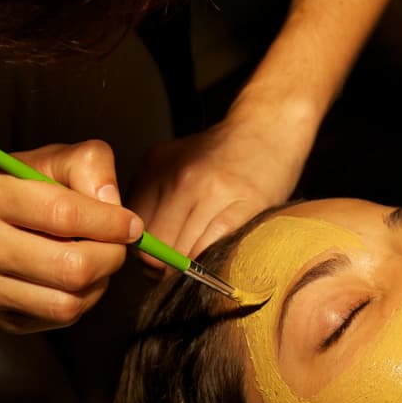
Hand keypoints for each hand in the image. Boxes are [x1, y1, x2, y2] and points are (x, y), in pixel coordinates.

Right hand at [0, 141, 142, 332]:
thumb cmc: (12, 190)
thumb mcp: (46, 160)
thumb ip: (87, 165)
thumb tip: (113, 203)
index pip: (63, 214)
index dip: (109, 223)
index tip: (131, 224)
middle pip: (71, 268)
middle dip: (110, 257)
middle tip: (115, 245)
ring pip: (68, 302)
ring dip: (98, 283)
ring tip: (95, 260)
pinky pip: (59, 319)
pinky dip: (81, 300)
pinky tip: (76, 280)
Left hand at [128, 103, 310, 263]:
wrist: (268, 127)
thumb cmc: (223, 152)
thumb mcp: (174, 161)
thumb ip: (153, 195)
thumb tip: (139, 242)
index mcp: (156, 169)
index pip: (133, 227)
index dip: (142, 253)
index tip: (154, 262)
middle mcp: (180, 180)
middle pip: (155, 246)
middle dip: (160, 270)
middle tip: (172, 275)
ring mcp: (212, 192)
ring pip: (180, 253)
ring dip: (184, 273)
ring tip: (191, 273)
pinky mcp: (243, 205)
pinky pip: (212, 248)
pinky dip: (208, 266)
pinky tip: (211, 266)